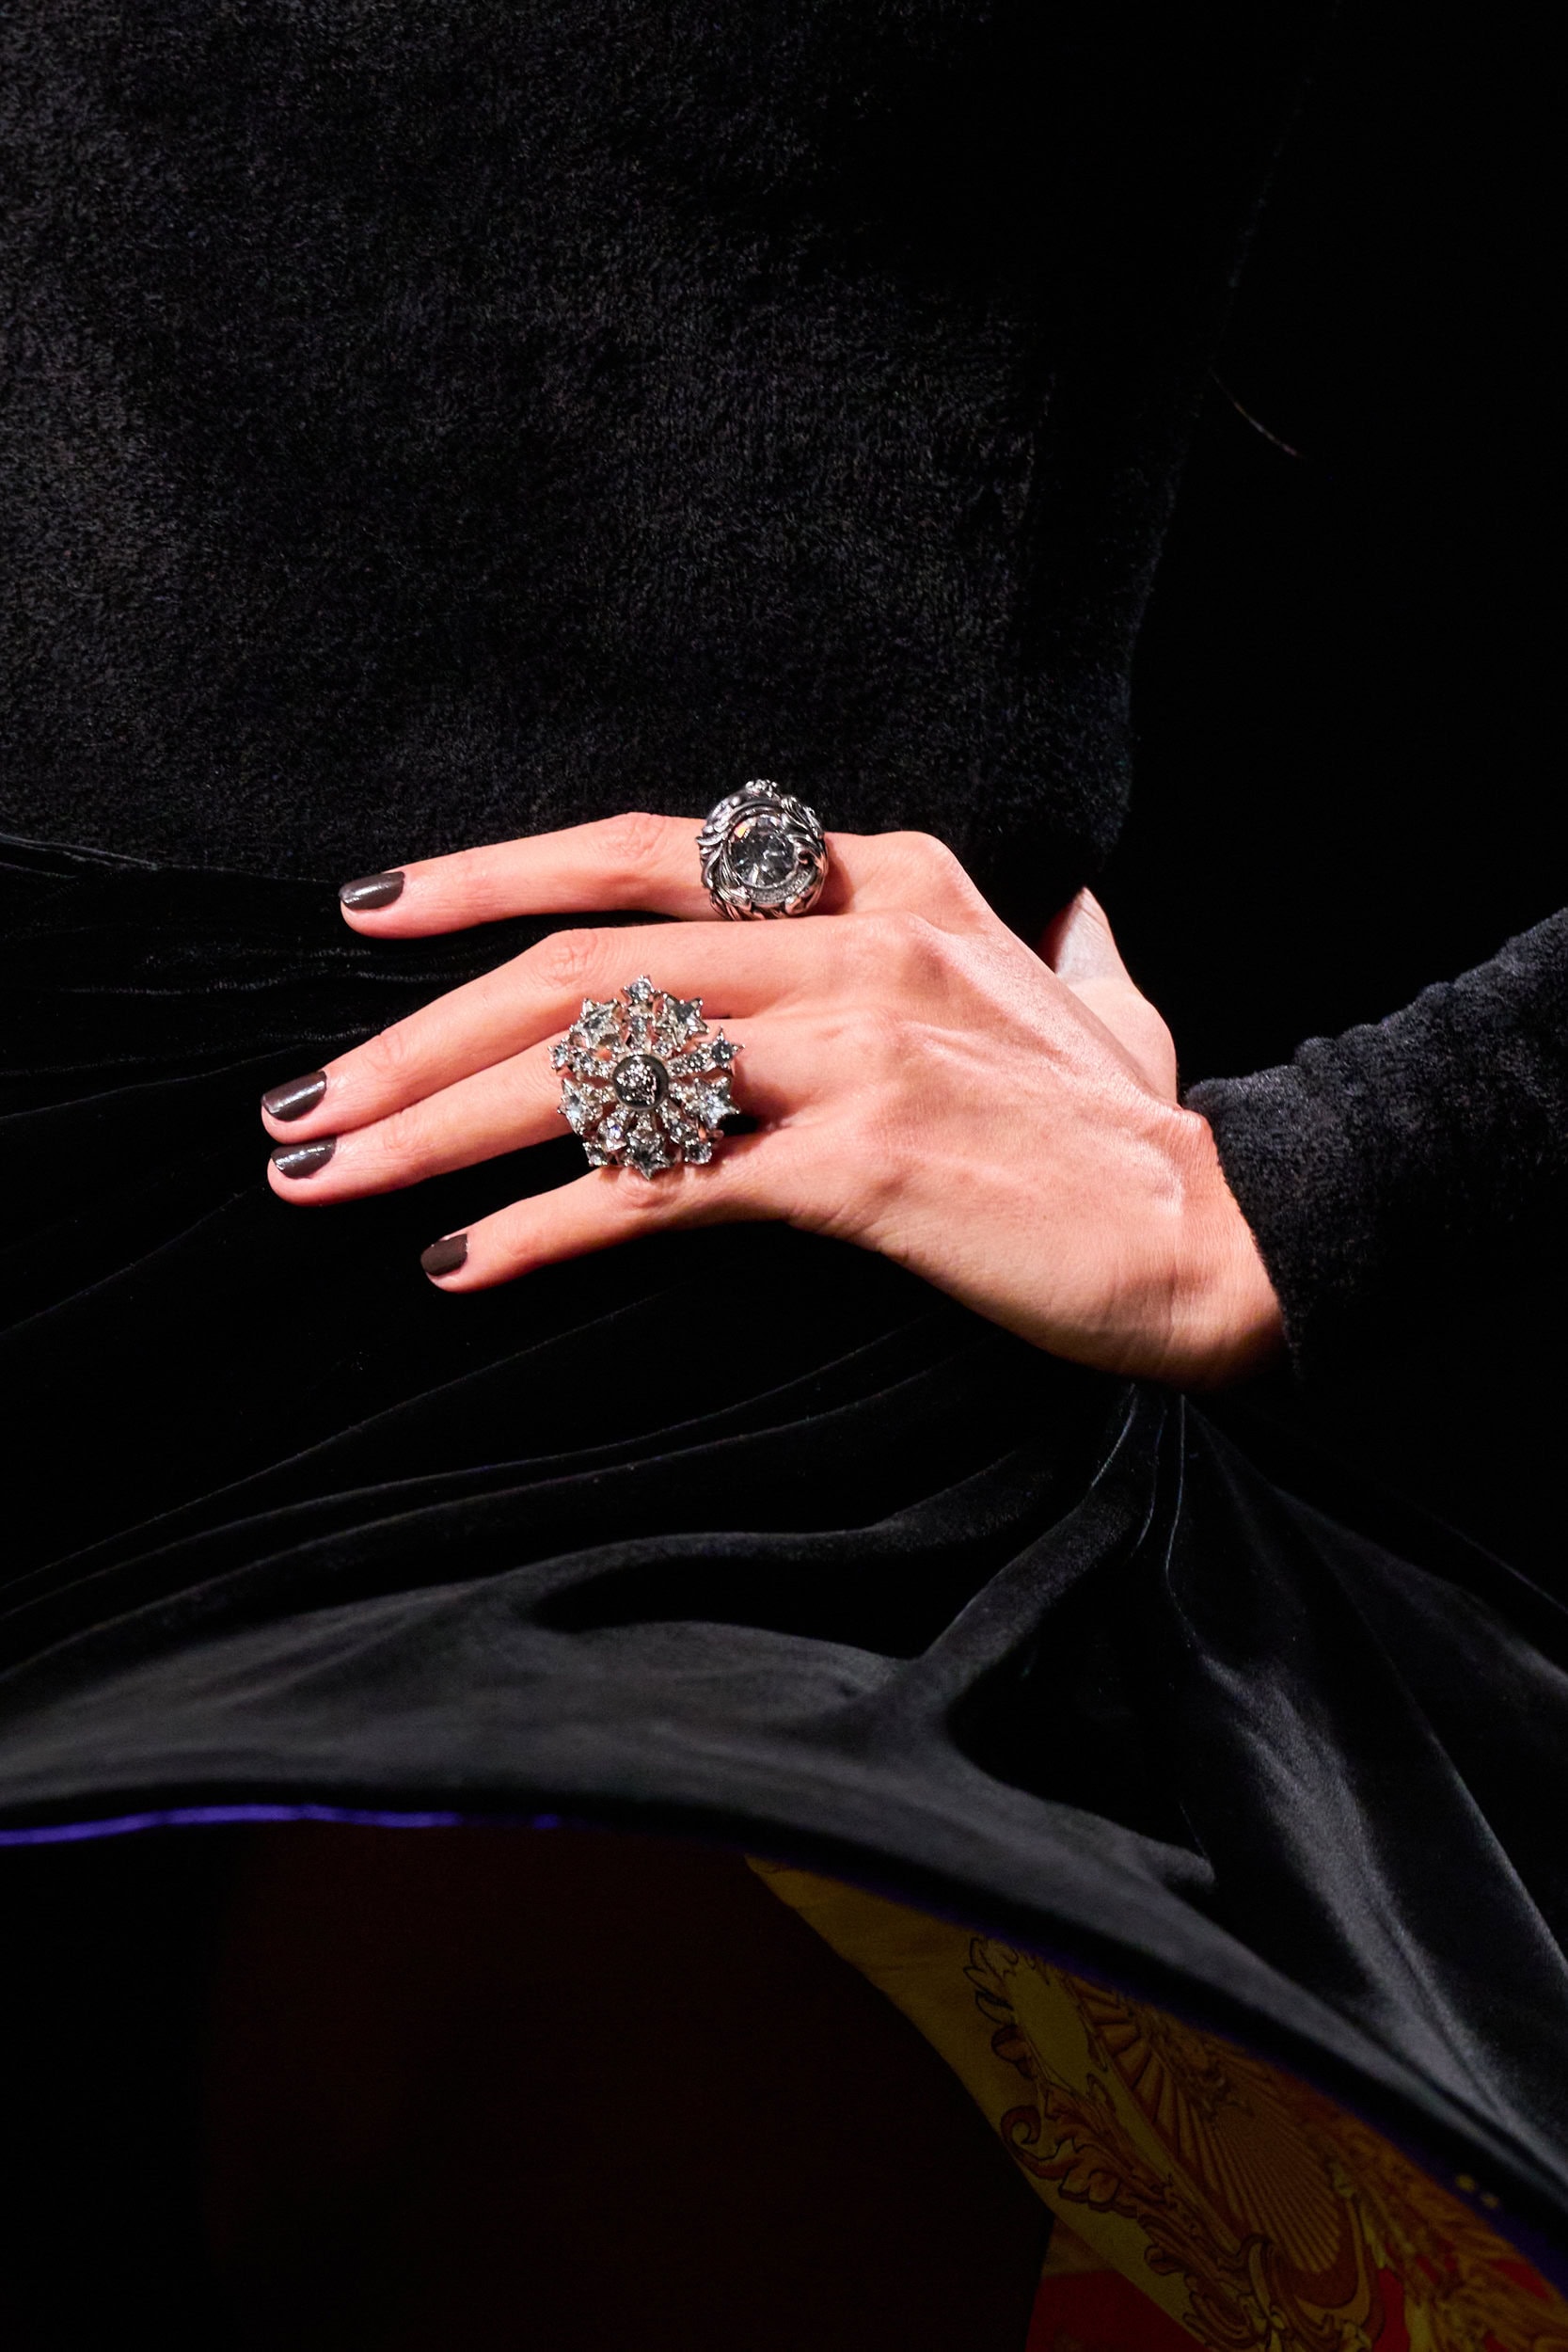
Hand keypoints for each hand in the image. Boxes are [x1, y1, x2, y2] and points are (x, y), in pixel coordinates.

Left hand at [260, 816, 1283, 1385]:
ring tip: (324, 1179)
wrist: (1227, 1236)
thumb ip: (1054, 949)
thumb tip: (1078, 919)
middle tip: (302, 1104)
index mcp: (886, 879)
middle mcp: (854, 936)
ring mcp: (853, 1042)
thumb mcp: (1090, 997)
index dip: (496, 875)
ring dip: (433, 1127)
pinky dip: (543, 1224)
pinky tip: (460, 1263)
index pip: (644, 854)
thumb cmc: (1137, 1132)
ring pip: (592, 1065)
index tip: (378, 913)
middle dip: (414, 1035)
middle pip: (579, 965)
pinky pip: (658, 1182)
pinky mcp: (856, 1159)